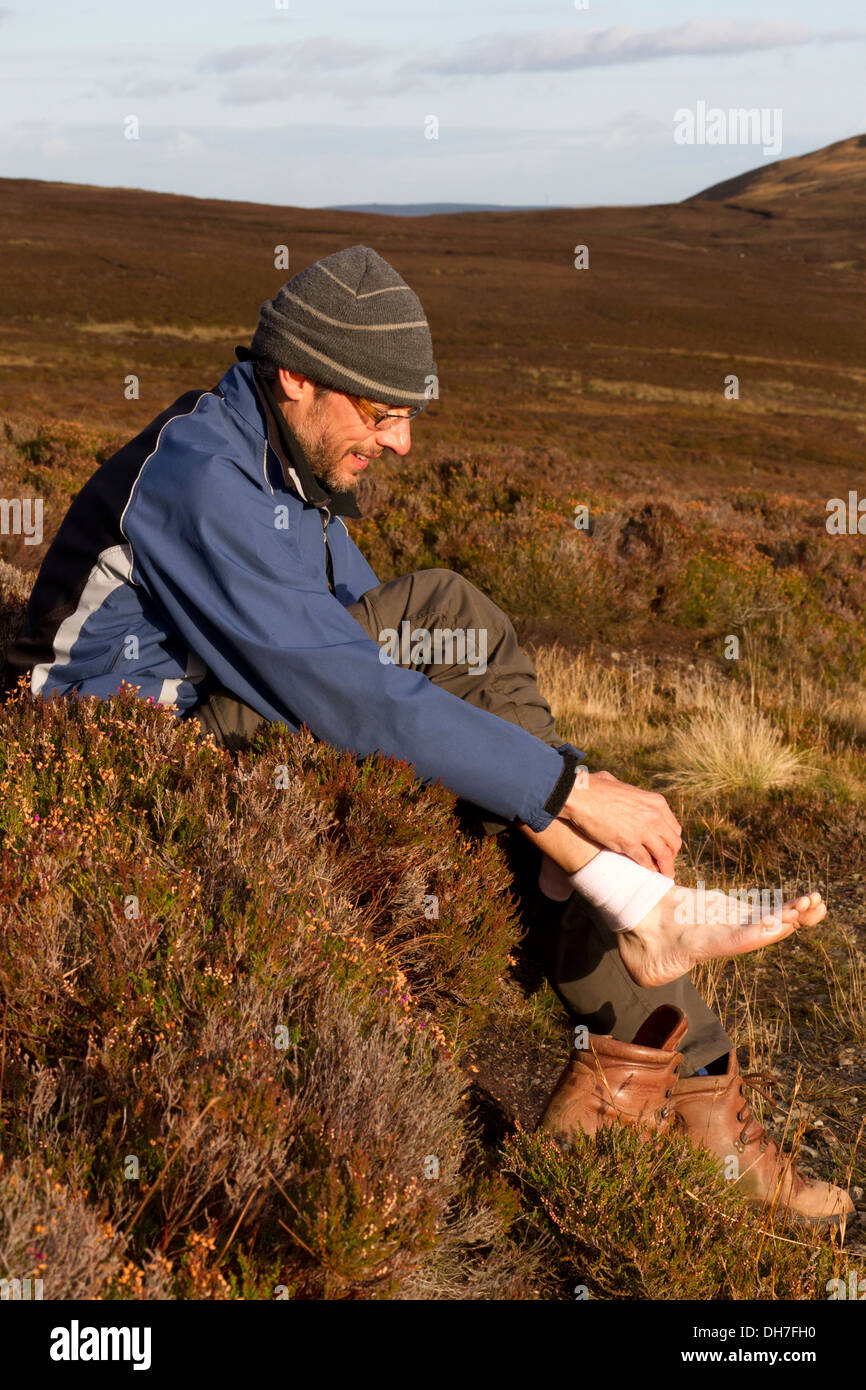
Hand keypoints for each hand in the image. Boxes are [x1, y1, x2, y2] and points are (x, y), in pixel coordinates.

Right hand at [562, 769, 681, 875]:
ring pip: (664, 855)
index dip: (670, 840)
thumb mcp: (623, 786)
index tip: (665, 847)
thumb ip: (631, 796)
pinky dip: (648, 869)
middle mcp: (654, 816)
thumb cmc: (595, 788)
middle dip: (671, 855)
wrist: (580, 796)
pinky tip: (647, 872)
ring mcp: (643, 830)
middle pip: (673, 843)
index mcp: (656, 802)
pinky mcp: (629, 843)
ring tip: (664, 875)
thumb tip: (626, 797)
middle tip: (665, 864)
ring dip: (665, 867)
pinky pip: (646, 861)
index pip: (673, 827)